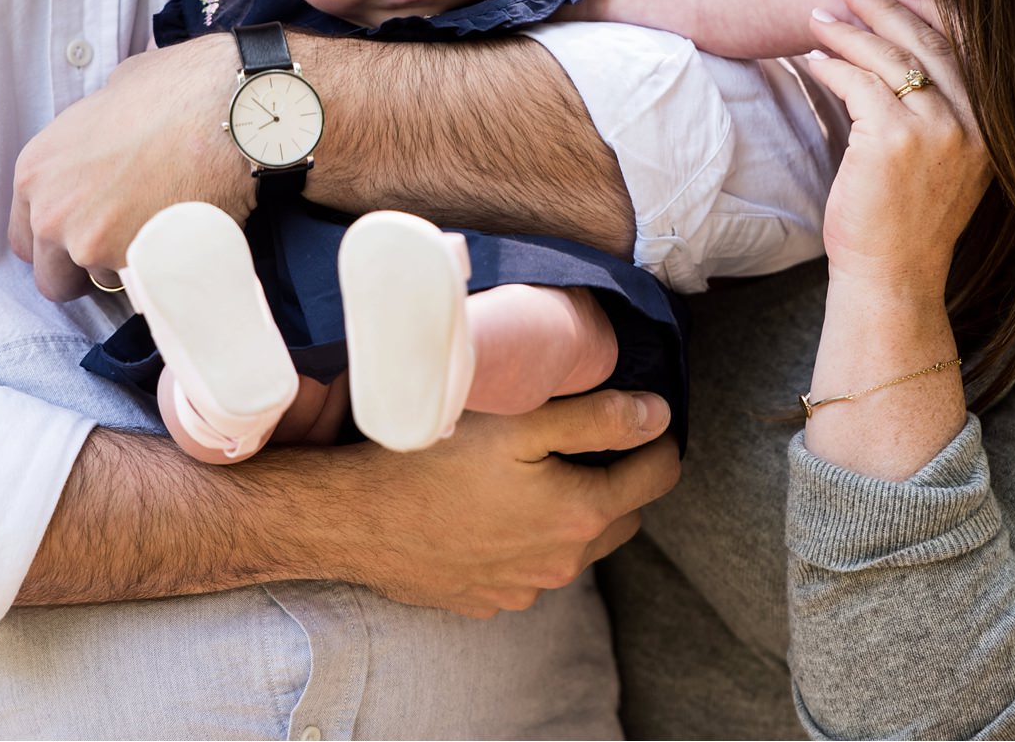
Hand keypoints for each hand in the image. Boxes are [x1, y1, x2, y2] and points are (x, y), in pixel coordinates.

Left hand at [9, 34, 250, 299]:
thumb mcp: (111, 96)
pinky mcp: (134, 267)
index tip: (85, 233)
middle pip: (51, 276)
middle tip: (120, 244)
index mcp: (36, 171)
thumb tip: (107, 139)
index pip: (24, 237)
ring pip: (99, 283)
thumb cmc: (176, 91)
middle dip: (82, 268)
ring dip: (123, 268)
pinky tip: (179, 244)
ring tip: (160, 233)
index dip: (57, 241)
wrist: (228, 112)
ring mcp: (91, 246)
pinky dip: (157, 274)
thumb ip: (92, 136)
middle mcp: (52, 214)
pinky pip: (138, 290)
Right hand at [312, 391, 679, 618]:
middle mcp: (562, 564)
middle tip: (584, 440)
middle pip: (623, 516)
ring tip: (531, 473)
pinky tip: (491, 509)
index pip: (659, 475)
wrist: (355, 520)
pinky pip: (529, 568)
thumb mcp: (520, 421)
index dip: (657, 439)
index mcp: (580, 514)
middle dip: (618, 479)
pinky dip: (527, 540)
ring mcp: (524, 589)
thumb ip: (597, 417)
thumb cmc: (432, 461)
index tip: (640, 416)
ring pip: (575, 546)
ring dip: (571, 512)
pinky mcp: (488, 599)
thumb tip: (659, 414)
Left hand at [805, 0, 991, 295]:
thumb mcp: (941, 162)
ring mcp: (937, 130)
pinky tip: (812, 60)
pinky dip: (831, 66)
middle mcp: (974, 124)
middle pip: (930, 43)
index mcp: (993, 127)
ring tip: (819, 18)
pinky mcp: (893, 139)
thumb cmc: (906, 223)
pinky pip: (857, 83)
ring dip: (851, 32)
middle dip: (887, 8)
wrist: (893, 277)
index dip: (932, 10)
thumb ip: (937, 113)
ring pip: (890, 58)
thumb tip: (900, 55)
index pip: (970, 46)